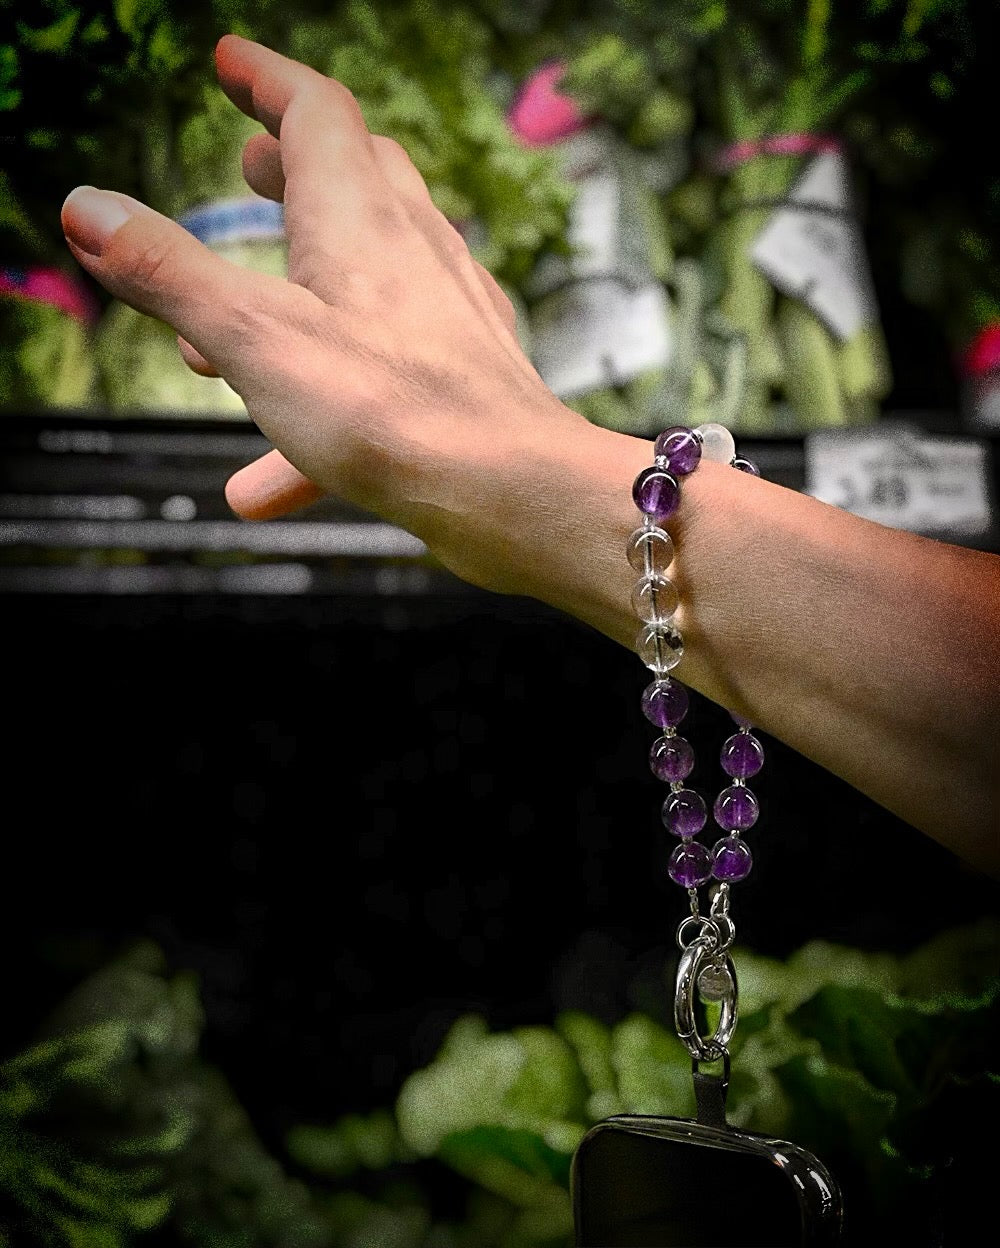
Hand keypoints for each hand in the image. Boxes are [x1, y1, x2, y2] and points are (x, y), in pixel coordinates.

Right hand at [61, 34, 579, 587]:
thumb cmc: (394, 412)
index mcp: (359, 217)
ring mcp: (447, 314)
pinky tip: (264, 482)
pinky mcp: (461, 379)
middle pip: (357, 178)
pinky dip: (321, 410)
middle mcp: (414, 250)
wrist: (511, 492)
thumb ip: (170, 274)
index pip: (314, 112)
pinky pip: (381, 376)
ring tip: (231, 338)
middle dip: (294, 168)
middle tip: (253, 170)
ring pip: (367, 280)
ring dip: (297, 296)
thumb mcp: (254, 336)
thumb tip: (89, 208)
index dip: (267, 79)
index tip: (232, 63)